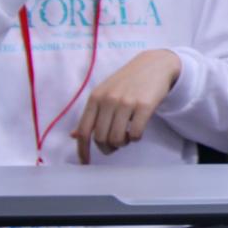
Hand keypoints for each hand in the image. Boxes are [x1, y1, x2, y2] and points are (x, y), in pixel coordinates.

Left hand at [71, 49, 181, 163]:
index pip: (84, 130)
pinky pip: (136, 134)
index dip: (83, 150)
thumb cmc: (127, 82)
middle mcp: (108, 99)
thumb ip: (91, 115)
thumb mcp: (104, 93)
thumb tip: (74, 136)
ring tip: (127, 136)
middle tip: (115, 144)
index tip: (86, 163)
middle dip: (108, 148)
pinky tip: (137, 130)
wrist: (154, 65)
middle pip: (101, 138)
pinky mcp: (144, 105)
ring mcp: (126, 102)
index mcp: (95, 98)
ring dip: (122, 144)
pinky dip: (136, 138)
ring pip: (118, 139)